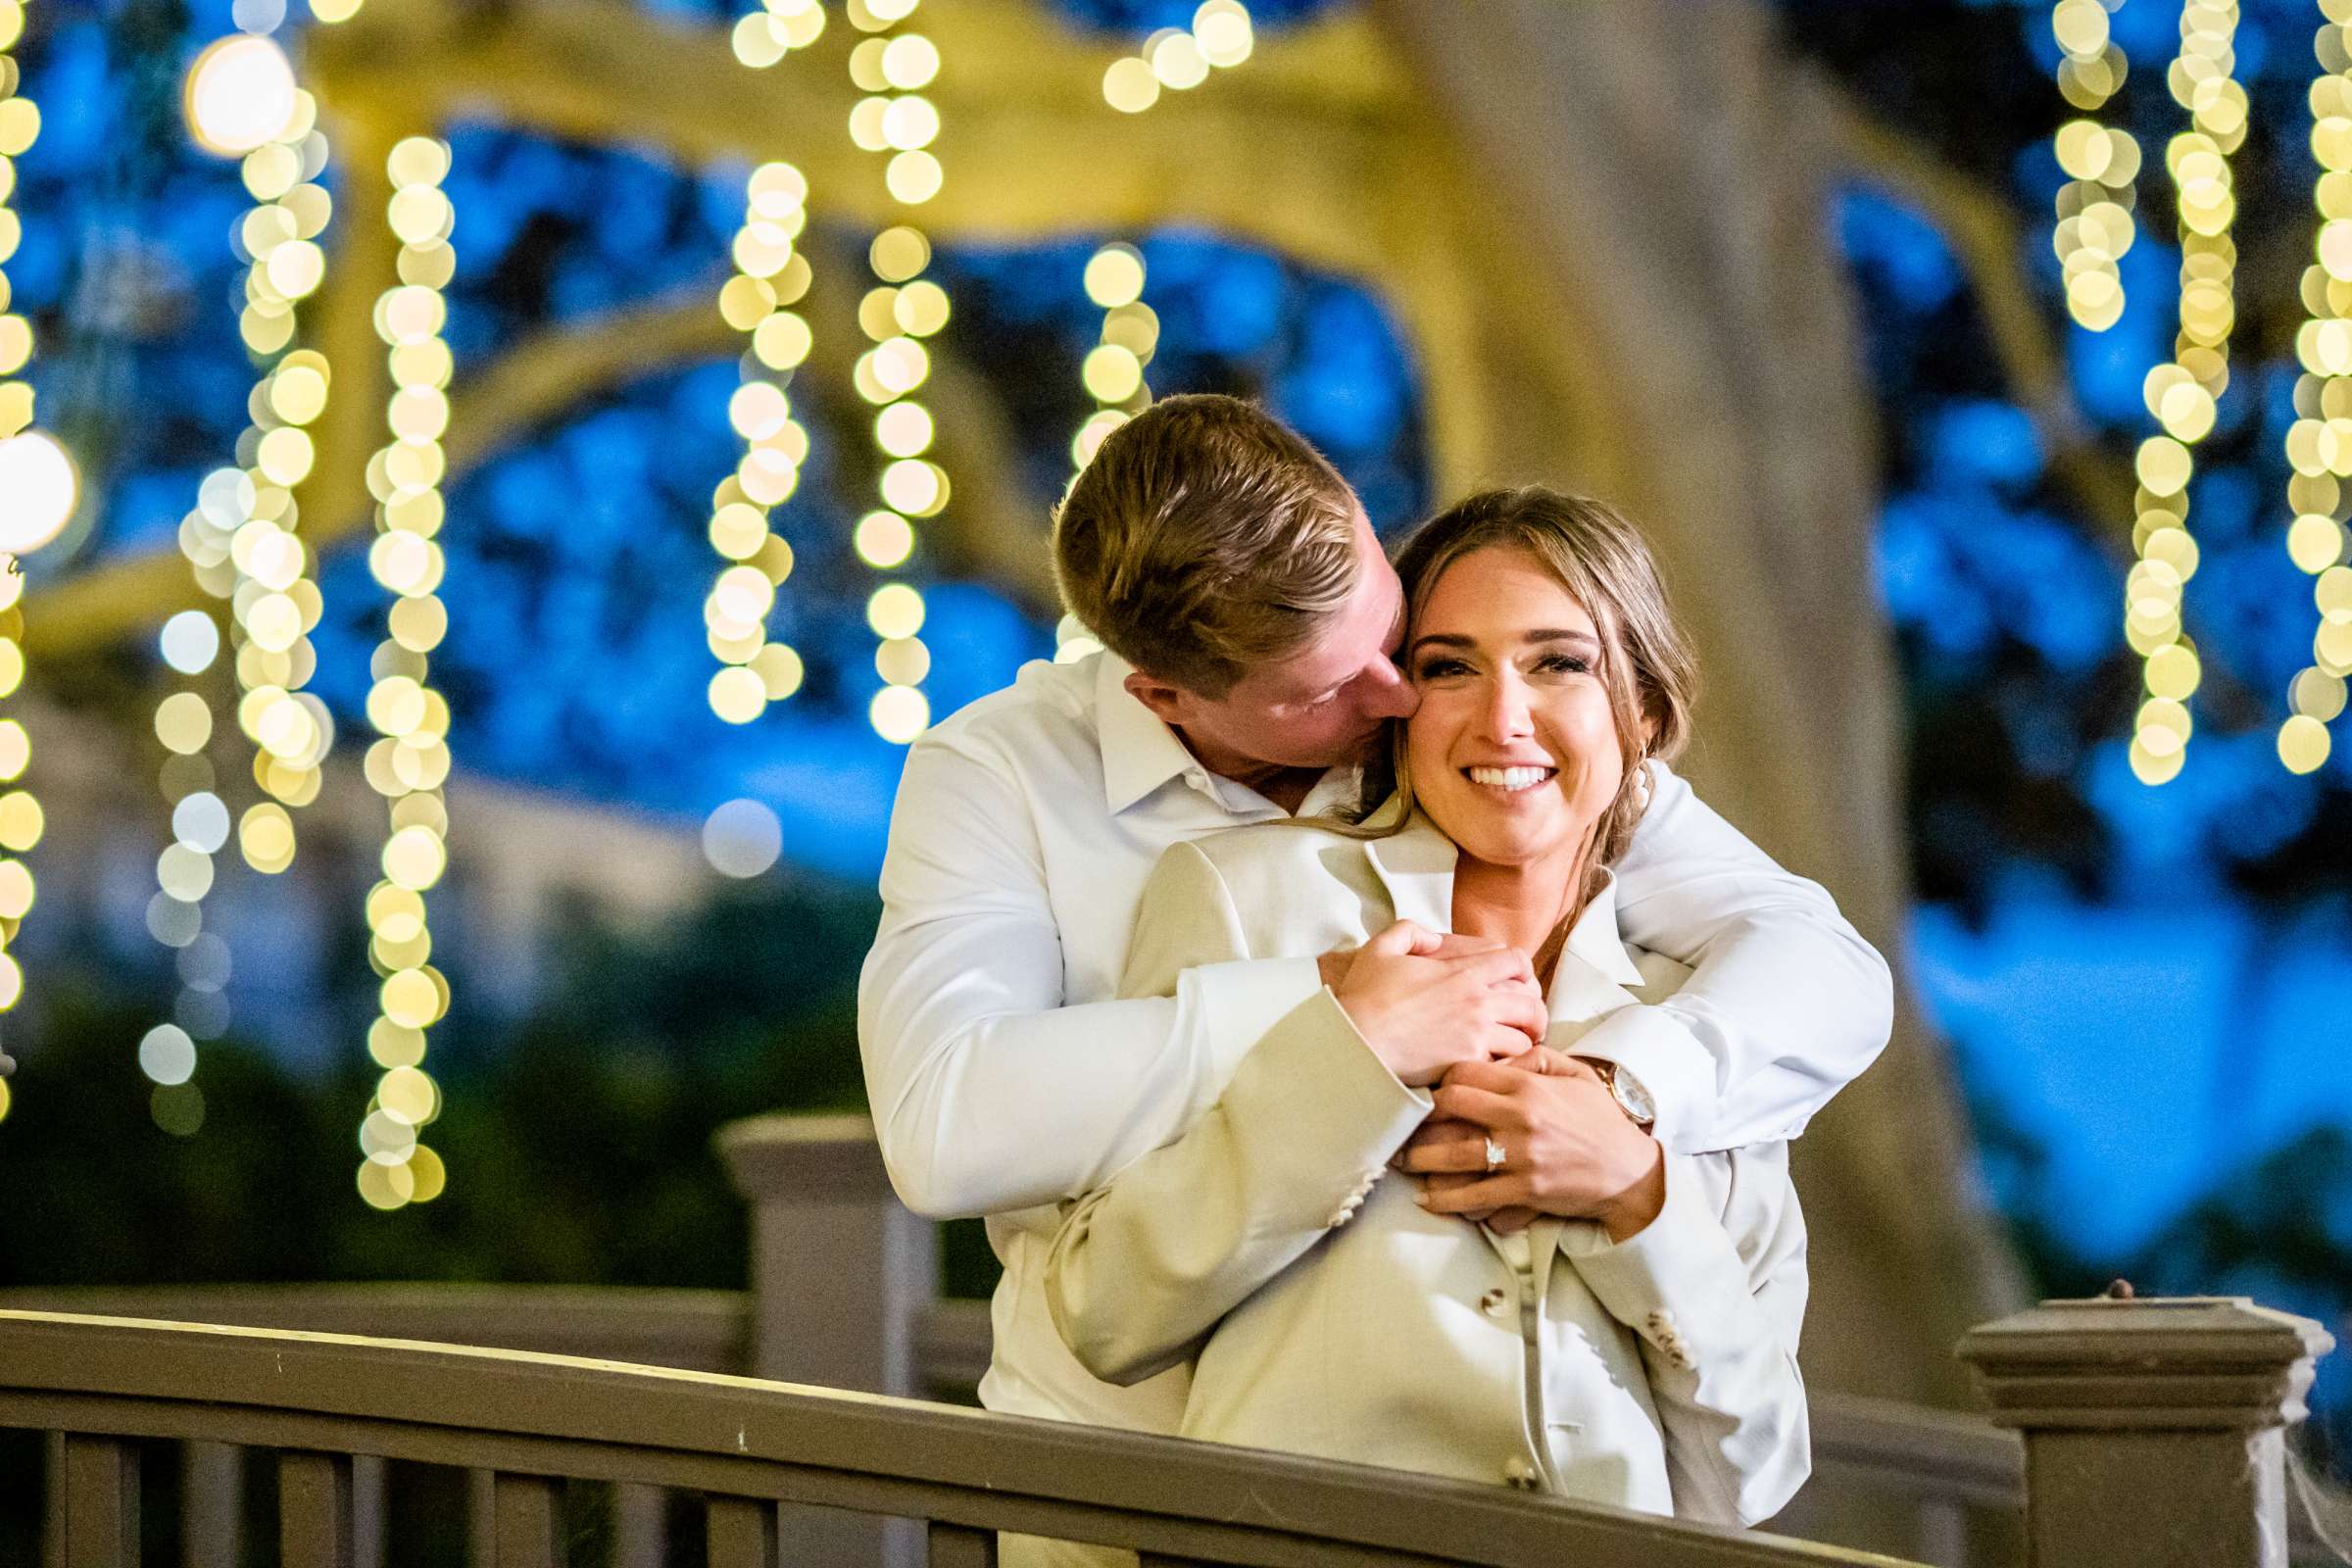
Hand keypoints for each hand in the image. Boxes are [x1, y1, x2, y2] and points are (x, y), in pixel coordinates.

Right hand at [1329, 921, 1546, 1087]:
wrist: (1356, 1041)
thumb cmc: (1365, 997)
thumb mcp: (1381, 948)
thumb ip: (1410, 931)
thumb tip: (1434, 939)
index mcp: (1462, 972)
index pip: (1516, 960)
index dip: (1523, 969)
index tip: (1519, 982)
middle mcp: (1477, 1002)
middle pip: (1532, 1003)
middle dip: (1535, 1011)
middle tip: (1527, 1022)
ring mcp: (1476, 1034)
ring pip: (1526, 1037)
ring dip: (1522, 1040)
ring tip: (1513, 1046)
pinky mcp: (1468, 1062)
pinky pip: (1505, 1064)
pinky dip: (1505, 1065)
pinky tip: (1495, 1066)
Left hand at [1409, 1051, 1665, 1239]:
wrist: (1629, 1171)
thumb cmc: (1600, 1119)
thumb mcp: (1576, 1074)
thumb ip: (1537, 1057)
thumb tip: (1501, 1053)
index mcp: (1529, 1086)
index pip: (1467, 1072)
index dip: (1441, 1078)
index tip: (1429, 1087)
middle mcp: (1520, 1118)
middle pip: (1452, 1106)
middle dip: (1423, 1113)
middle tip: (1405, 1121)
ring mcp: (1521, 1157)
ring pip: (1455, 1154)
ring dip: (1421, 1158)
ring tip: (1403, 1160)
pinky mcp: (1524, 1191)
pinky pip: (1475, 1196)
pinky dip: (1446, 1199)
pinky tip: (1427, 1198)